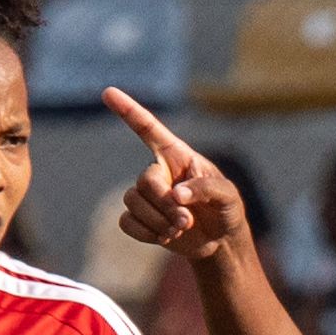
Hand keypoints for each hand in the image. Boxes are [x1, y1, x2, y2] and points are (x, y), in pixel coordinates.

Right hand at [105, 92, 253, 260]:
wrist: (220, 242)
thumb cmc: (226, 210)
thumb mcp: (227, 195)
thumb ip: (205, 189)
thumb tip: (175, 196)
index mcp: (177, 156)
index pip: (148, 129)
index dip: (128, 110)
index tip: (108, 92)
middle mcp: (158, 171)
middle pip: (144, 181)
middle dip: (164, 205)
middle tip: (186, 222)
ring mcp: (146, 196)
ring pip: (132, 202)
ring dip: (158, 222)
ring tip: (180, 230)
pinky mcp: (139, 218)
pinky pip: (127, 223)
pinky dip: (146, 234)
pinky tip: (166, 238)